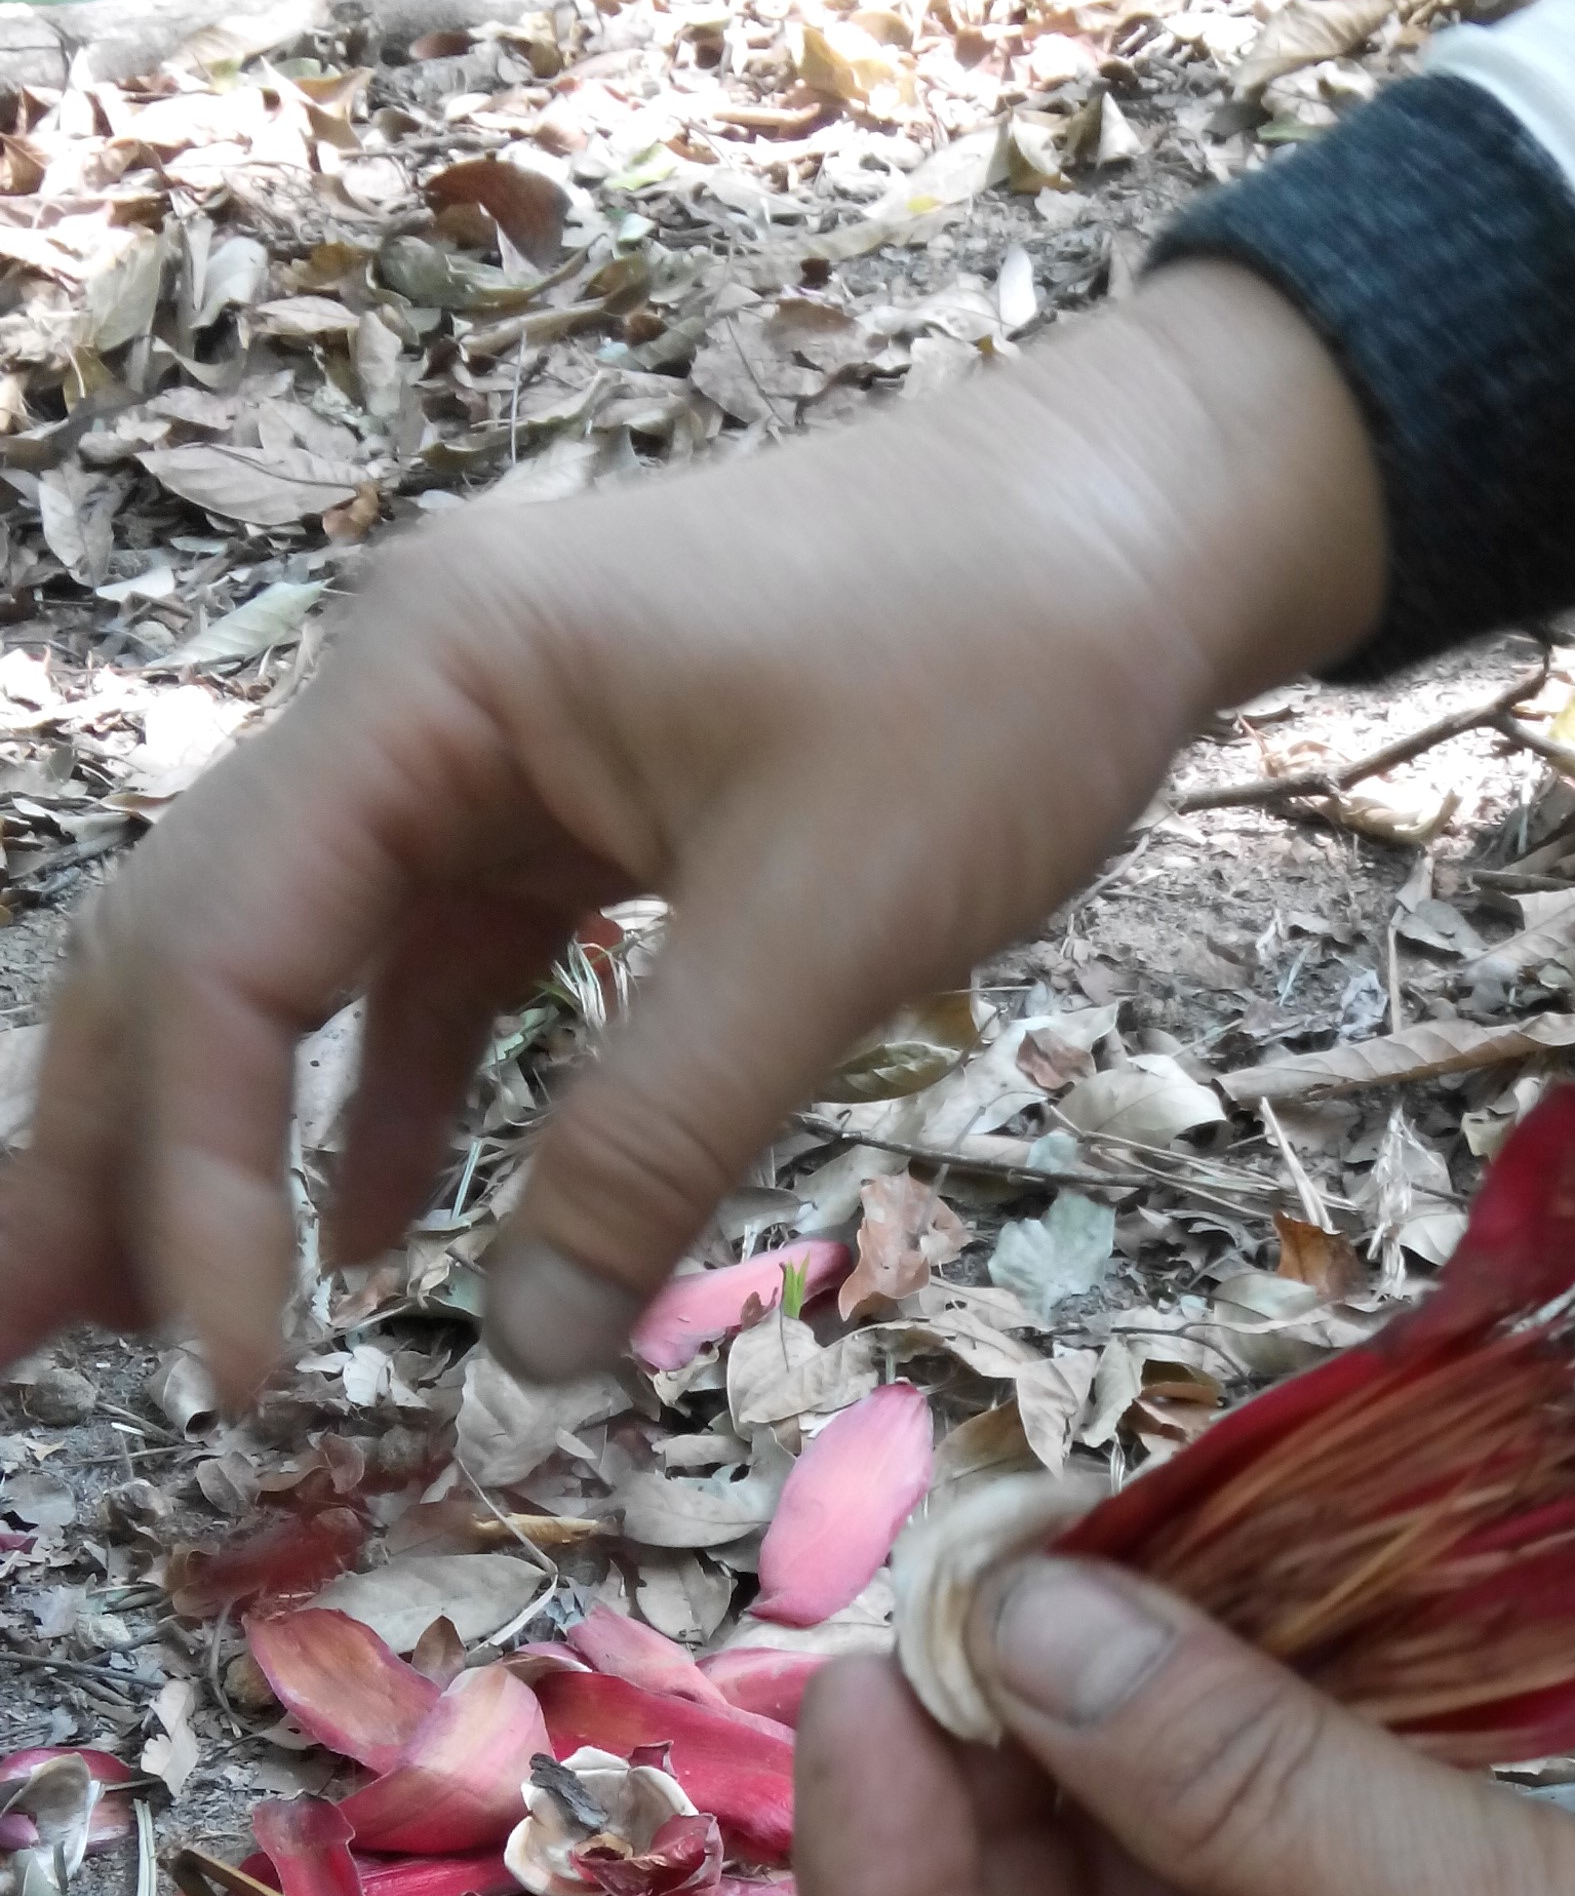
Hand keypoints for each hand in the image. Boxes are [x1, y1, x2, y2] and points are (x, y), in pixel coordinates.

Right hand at [0, 265, 1381, 1402]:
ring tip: (133, 1329)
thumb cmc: (1002, 667)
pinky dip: (393, 1101)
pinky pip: (435, 969)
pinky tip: (374, 1239)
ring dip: (214, 1140)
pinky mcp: (572, 801)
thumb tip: (522, 1352)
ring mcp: (481, 745)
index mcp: (422, 680)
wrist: (1141, 518)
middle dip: (95, 1156)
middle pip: (187, 947)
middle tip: (8, 1352)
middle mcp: (406, 697)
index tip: (229, 1377)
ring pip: (294, 966)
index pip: (221, 959)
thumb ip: (657, 1141)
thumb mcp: (825, 927)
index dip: (194, 1187)